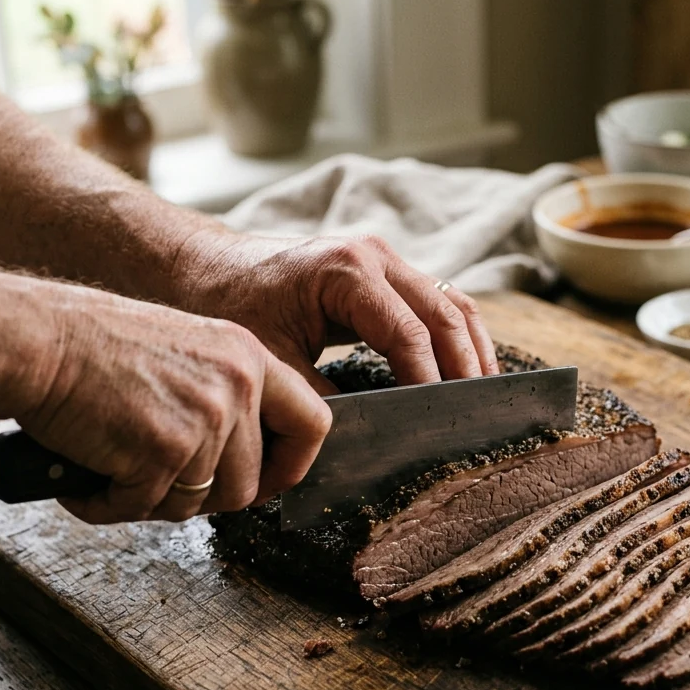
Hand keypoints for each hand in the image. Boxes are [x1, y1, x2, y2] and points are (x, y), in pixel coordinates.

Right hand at [18, 283, 330, 522]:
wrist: (34, 340)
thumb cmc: (92, 346)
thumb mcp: (185, 350)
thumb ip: (222, 395)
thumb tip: (240, 459)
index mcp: (247, 356)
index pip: (313, 422)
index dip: (294, 465)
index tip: (270, 481)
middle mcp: (236, 386)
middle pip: (249, 484)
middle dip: (203, 497)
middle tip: (158, 484)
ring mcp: (205, 420)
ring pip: (199, 504)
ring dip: (154, 502)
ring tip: (114, 473)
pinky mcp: (164, 451)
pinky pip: (146, 507)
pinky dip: (110, 505)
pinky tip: (87, 479)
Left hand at [176, 232, 498, 392]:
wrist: (204, 267)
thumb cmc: (230, 306)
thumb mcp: (270, 358)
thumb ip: (318, 396)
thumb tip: (366, 434)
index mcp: (347, 271)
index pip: (409, 334)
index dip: (430, 381)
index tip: (438, 421)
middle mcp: (374, 255)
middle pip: (445, 314)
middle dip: (465, 367)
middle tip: (478, 414)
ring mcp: (384, 259)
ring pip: (451, 302)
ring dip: (472, 348)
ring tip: (485, 395)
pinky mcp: (384, 271)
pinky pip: (436, 301)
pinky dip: (456, 335)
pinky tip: (466, 369)